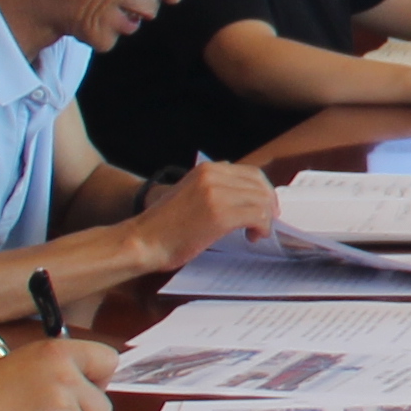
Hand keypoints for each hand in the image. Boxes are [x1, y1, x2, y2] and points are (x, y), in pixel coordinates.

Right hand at [130, 161, 276, 265]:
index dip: (263, 191)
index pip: (251, 173)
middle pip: (260, 184)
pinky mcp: (220, 215)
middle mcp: (212, 175)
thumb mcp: (189, 194)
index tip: (264, 208)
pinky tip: (253, 237)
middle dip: (268, 204)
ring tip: (256, 233)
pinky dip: (262, 227)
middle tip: (265, 222)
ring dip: (265, 218)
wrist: (142, 241)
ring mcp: (216, 193)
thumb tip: (245, 196)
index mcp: (206, 169)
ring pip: (262, 200)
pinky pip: (258, 216)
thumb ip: (214, 189)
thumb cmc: (164, 226)